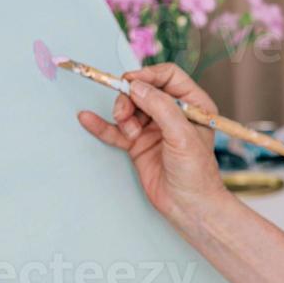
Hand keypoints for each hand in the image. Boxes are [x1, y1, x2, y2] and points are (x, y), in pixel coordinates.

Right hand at [78, 63, 229, 229]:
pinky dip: (101, 125)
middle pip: (143, 90)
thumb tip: (137, 86)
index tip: (131, 83)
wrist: (188, 206)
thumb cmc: (196, 173)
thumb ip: (161, 107)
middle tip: (124, 114)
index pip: (168, 76)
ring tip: (129, 134)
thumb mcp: (182, 136)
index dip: (148, 75)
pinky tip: (87, 119)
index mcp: (193, 104)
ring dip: (122, 116)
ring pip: (129, 108)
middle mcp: (172, 113)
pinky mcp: (138, 144)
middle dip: (130, 99)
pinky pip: (116, 130)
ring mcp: (153, 128)